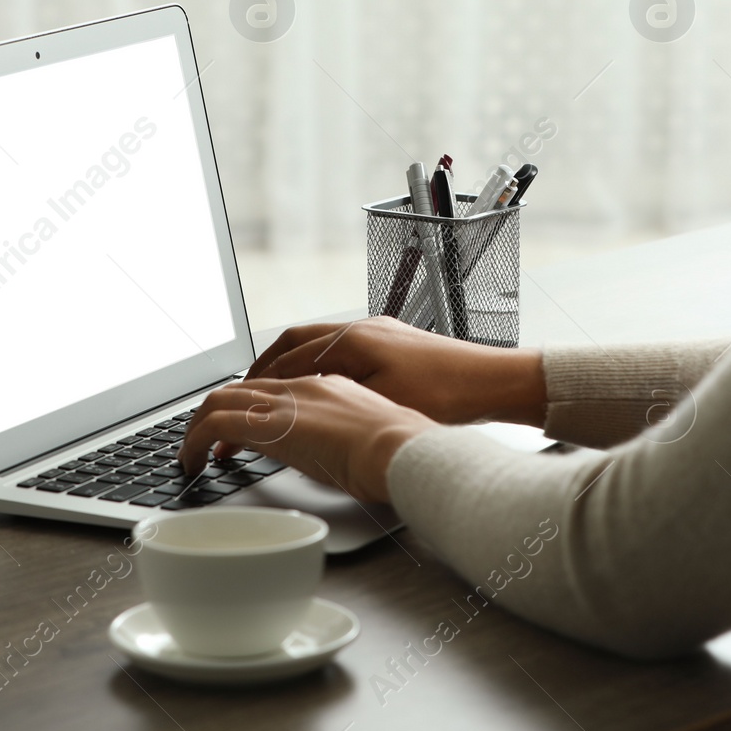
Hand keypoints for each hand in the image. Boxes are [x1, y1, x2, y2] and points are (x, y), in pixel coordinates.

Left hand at [177, 375, 435, 503]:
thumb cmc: (396, 452)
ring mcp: (284, 401)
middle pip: (240, 388)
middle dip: (214, 413)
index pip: (272, 389)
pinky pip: (216, 423)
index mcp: (326, 386)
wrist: (401, 448)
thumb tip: (329, 458)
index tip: (238, 434)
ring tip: (191, 454)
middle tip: (204, 441)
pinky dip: (196, 442)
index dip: (248, 409)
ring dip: (199, 428)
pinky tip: (193, 463)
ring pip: (221, 400)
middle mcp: (301, 387)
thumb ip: (341, 440)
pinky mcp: (269, 423)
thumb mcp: (363, 440)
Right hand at [248, 315, 546, 426]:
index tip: (236, 400)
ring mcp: (380, 333)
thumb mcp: (380, 402)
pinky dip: (319, 365)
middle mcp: (363, 328)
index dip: (257, 381)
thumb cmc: (447, 395)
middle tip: (243, 391)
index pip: (288, 357)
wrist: (494, 381)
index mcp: (353, 340)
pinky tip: (321, 386)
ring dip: (292, 364)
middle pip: (296, 342)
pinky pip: (342, 348)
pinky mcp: (395, 344)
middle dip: (266, 366)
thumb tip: (295, 401)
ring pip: (319, 344)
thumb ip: (333, 398)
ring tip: (274, 389)